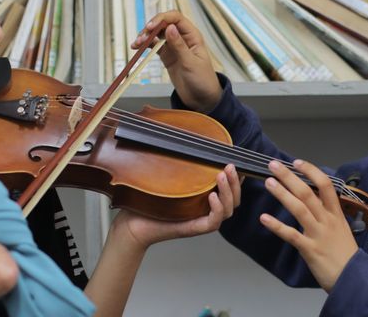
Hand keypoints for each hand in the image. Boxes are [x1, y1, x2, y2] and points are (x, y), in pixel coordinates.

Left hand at [110, 164, 241, 248]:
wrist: (132, 224)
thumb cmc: (145, 200)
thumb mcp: (165, 176)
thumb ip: (177, 163)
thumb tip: (181, 138)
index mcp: (203, 198)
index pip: (229, 190)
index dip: (236, 178)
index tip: (235, 162)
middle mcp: (205, 210)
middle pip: (233, 199)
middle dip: (235, 182)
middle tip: (230, 166)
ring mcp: (200, 220)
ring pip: (227, 210)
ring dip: (228, 192)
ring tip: (221, 176)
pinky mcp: (193, 229)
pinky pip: (214, 222)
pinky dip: (217, 209)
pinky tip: (212, 196)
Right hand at [131, 11, 221, 111]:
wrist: (201, 98)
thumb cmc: (202, 80)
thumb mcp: (191, 63)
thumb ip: (179, 46)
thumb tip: (170, 28)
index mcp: (192, 36)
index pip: (176, 18)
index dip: (162, 19)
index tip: (151, 27)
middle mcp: (182, 38)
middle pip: (164, 24)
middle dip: (151, 28)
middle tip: (141, 37)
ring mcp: (173, 46)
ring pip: (157, 34)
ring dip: (146, 36)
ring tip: (136, 44)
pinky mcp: (167, 55)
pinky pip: (154, 46)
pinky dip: (145, 45)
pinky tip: (137, 47)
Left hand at [260, 159, 358, 291]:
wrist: (354, 278)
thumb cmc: (346, 255)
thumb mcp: (342, 230)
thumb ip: (329, 216)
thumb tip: (317, 203)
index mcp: (336, 214)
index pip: (325, 185)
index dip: (311, 171)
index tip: (296, 162)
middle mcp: (327, 220)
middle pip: (308, 192)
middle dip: (289, 177)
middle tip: (273, 165)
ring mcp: (318, 234)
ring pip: (299, 208)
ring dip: (282, 194)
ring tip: (268, 182)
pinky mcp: (310, 249)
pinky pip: (291, 235)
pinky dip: (277, 226)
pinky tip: (264, 218)